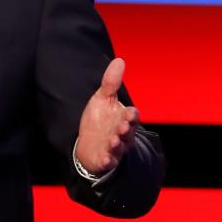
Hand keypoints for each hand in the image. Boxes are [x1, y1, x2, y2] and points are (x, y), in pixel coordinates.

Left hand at [75, 58, 139, 175]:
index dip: (132, 115)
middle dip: (126, 130)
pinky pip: (109, 161)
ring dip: (117, 144)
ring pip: (119, 147)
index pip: (132, 116)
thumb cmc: (100, 120)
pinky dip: (108, 161)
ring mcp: (115, 148)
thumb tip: (119, 60)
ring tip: (113, 141)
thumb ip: (111, 82)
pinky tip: (105, 159)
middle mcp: (122, 134)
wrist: (89, 143)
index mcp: (124, 119)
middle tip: (123, 127)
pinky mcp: (105, 159)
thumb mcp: (103, 99)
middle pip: (128, 132)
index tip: (130, 112)